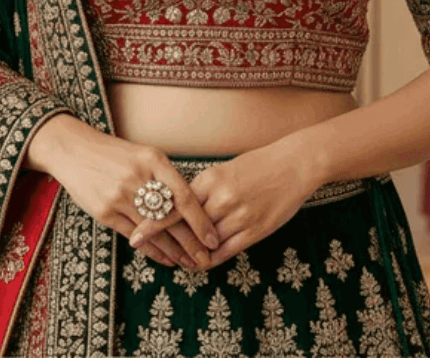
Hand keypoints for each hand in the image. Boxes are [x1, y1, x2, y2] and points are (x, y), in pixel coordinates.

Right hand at [42, 118, 220, 270]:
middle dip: (192, 242)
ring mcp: (120, 197)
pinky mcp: (105, 212)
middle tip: (206, 258)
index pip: (184, 196)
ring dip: (175, 251)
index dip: (201, 221)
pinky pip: (136, 237)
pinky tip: (166, 259)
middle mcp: (138, 179)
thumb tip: (191, 204)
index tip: (213, 237)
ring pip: (155, 232)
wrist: (75, 151)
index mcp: (153, 161)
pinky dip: (153, 251)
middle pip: (172, 218)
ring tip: (190, 263)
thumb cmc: (115, 154)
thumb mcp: (144, 155)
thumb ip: (165, 177)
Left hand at [127, 141, 315, 268]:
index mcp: (210, 178)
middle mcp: (221, 198)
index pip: (175, 205)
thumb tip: (180, 205)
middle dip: (166, 241)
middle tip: (146, 251)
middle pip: (186, 227)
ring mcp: (238, 216)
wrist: (293, 165)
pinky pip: (225, 252)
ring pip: (204, 243)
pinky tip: (200, 263)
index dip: (155, 222)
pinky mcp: (254, 231)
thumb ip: (204, 189)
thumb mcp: (225, 169)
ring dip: (188, 254)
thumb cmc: (257, 165)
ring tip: (174, 261)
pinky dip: (210, 260)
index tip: (136, 235)